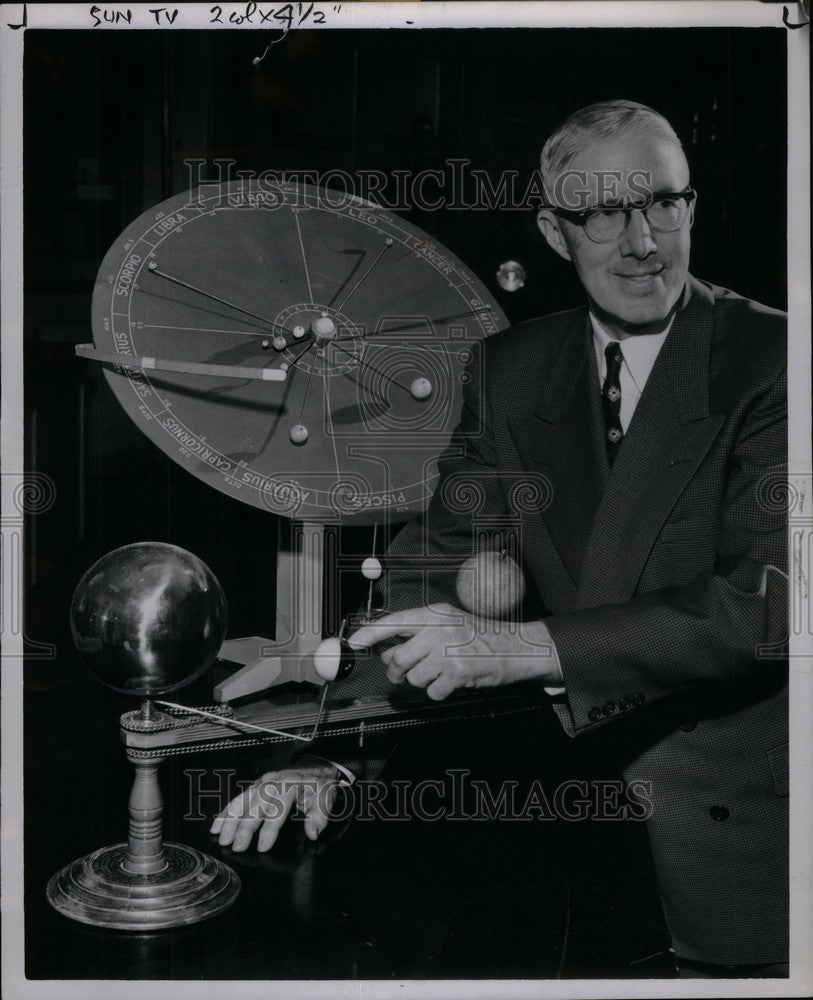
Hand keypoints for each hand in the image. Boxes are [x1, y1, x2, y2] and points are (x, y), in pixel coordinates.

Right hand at [210, 764, 340, 852]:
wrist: (317, 768)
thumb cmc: (320, 787)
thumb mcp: (326, 801)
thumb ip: (319, 817)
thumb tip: (312, 833)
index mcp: (291, 785)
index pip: (278, 809)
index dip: (269, 829)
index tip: (262, 847)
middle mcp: (274, 781)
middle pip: (256, 804)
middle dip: (244, 826)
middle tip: (235, 847)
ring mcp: (263, 781)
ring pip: (243, 800)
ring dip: (230, 819)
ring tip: (221, 837)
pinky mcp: (257, 784)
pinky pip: (239, 797)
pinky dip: (227, 811)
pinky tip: (217, 824)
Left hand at [348, 603, 561, 700]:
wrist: (517, 647)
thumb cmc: (482, 636)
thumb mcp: (450, 622)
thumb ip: (420, 632)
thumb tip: (389, 650)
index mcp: (435, 614)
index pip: (393, 622)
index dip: (370, 634)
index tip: (354, 642)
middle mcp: (439, 630)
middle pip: (398, 658)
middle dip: (396, 672)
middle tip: (402, 675)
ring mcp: (448, 651)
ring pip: (413, 677)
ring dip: (421, 682)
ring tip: (438, 674)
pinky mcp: (457, 672)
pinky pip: (431, 691)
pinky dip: (438, 692)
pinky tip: (450, 682)